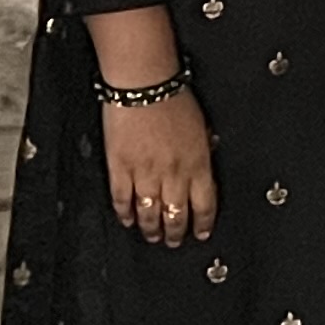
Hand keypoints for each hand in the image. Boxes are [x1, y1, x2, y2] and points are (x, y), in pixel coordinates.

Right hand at [101, 85, 215, 243]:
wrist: (143, 84)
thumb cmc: (173, 98)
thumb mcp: (201, 127)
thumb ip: (203, 152)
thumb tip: (205, 169)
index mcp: (197, 163)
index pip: (204, 204)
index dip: (203, 224)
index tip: (200, 233)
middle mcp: (173, 174)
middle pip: (176, 215)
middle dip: (176, 233)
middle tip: (173, 241)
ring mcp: (144, 173)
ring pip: (149, 213)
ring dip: (151, 228)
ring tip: (152, 235)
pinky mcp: (120, 168)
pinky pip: (122, 199)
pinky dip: (125, 213)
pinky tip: (127, 220)